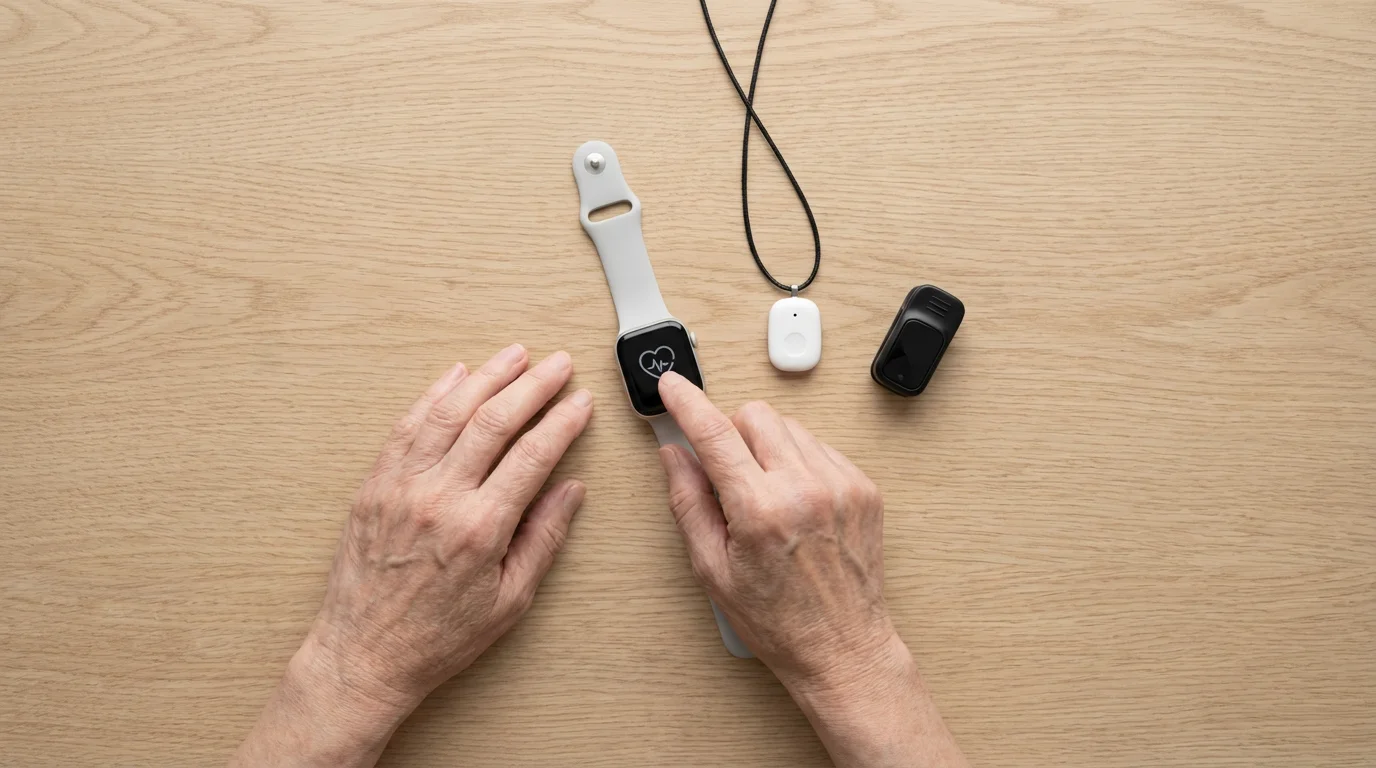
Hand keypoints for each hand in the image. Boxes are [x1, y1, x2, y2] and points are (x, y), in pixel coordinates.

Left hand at [233, 345, 592, 767]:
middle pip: (494, 421)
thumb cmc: (438, 638)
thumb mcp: (509, 601)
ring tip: (515, 355)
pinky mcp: (374, 486)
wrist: (363, 655)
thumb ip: (543, 538)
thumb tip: (571, 489)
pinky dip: (433, 395)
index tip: (580, 403)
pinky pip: (406, 427)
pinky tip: (456, 376)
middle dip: (533, 386)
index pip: (532, 455)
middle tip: (558, 364)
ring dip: (486, 377)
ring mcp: (401, 487)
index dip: (561, 422)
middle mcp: (439, 498)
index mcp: (480, 528)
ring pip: (449, 412)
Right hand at [655, 371, 891, 682]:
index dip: (687, 403)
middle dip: (731, 430)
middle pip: (756, 415)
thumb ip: (688, 503)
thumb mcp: (712, 569)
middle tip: (725, 468)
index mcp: (761, 510)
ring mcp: (841, 485)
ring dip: (767, 445)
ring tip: (763, 492)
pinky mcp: (863, 489)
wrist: (842, 647)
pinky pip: (820, 448)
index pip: (715, 434)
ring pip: (790, 426)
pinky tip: (793, 500)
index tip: (672, 385)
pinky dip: (799, 461)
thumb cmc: (777, 621)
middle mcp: (805, 489)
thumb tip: (674, 455)